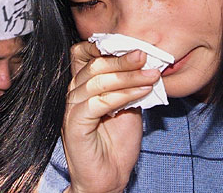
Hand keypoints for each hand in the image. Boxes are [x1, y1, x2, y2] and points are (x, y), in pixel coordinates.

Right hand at [62, 41, 160, 192]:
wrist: (110, 177)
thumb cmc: (117, 143)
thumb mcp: (129, 104)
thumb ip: (130, 84)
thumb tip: (146, 62)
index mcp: (83, 85)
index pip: (82, 53)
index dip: (102, 45)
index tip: (131, 45)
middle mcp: (74, 93)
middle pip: (93, 64)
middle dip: (123, 59)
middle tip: (145, 56)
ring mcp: (72, 108)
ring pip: (97, 81)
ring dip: (128, 76)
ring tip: (151, 75)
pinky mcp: (74, 124)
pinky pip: (97, 102)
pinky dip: (122, 95)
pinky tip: (141, 93)